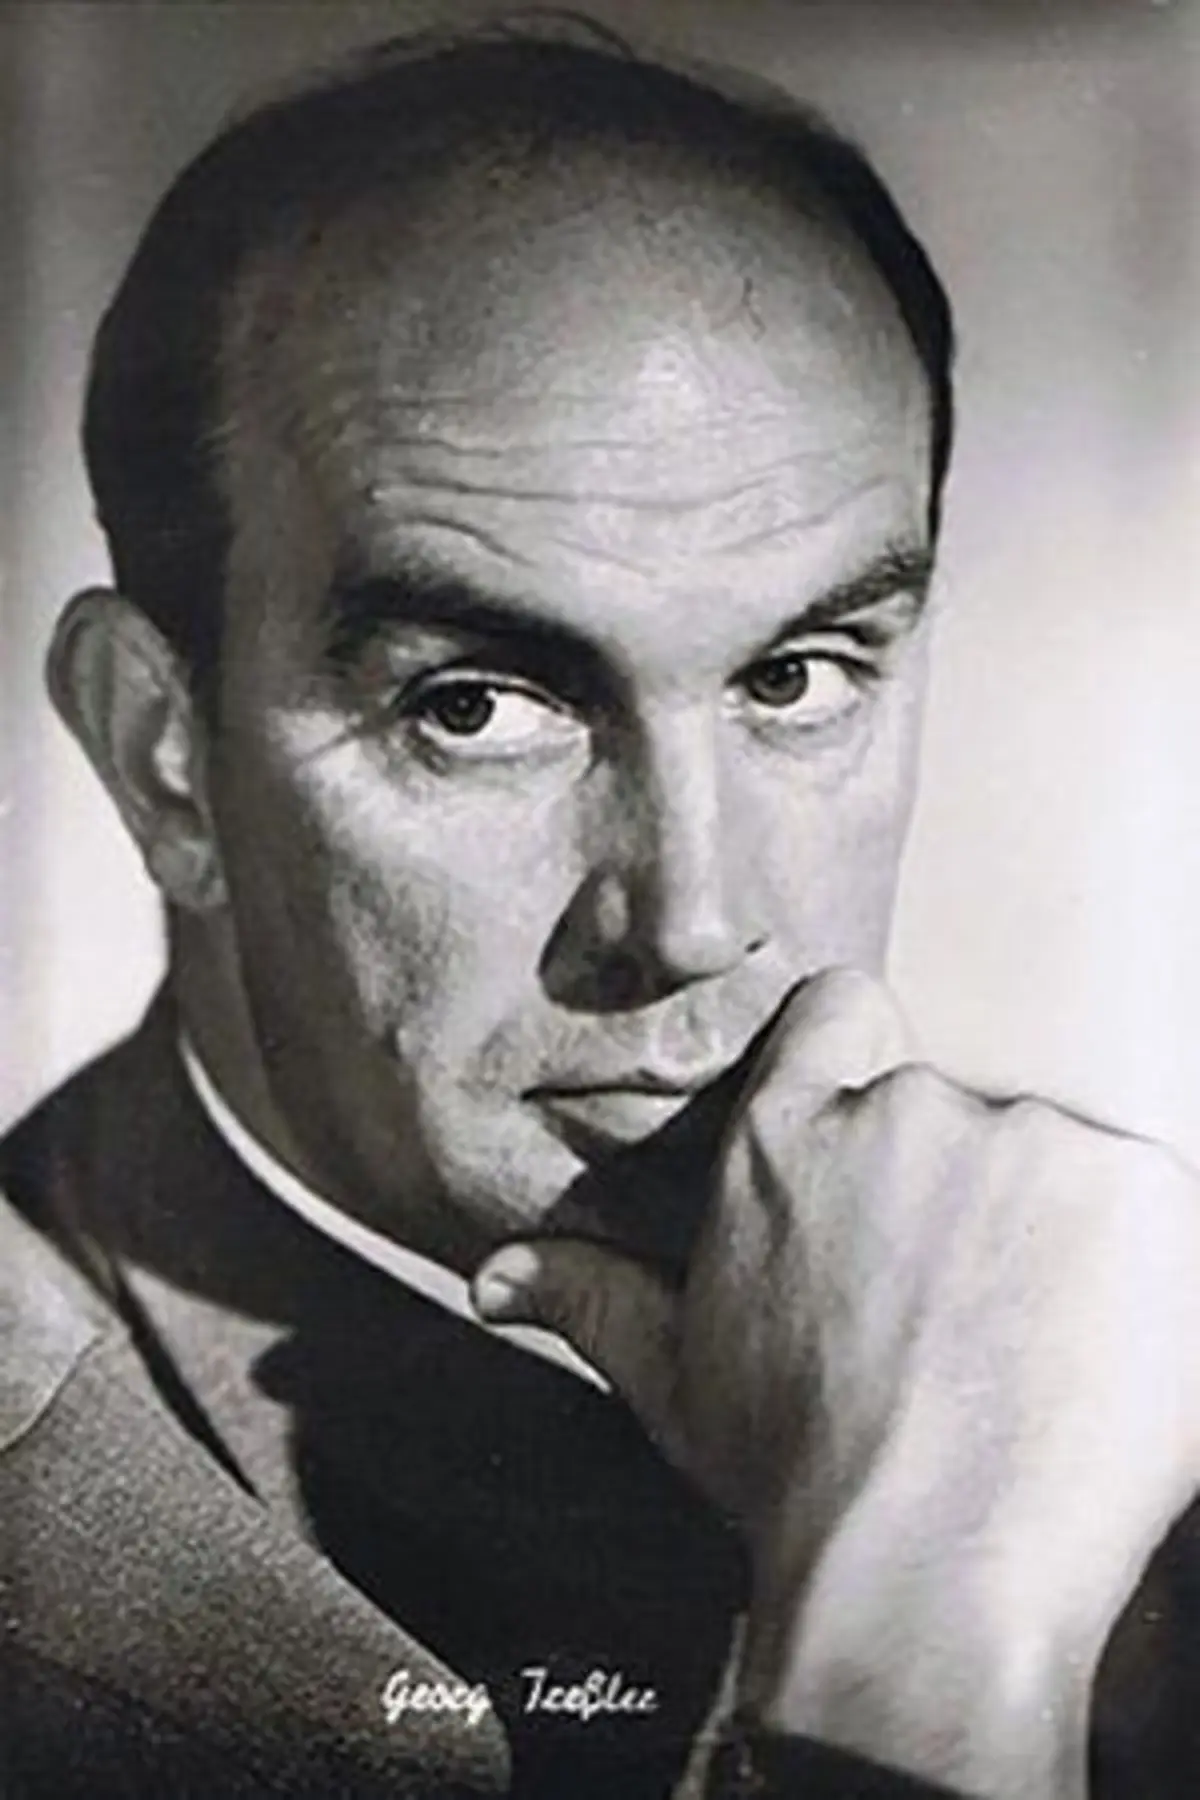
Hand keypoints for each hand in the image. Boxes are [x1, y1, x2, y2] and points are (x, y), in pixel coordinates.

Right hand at [472, 968, 1199, 1797]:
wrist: (924, 1581)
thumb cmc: (796, 1479)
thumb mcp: (673, 1377)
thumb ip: (587, 1296)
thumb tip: (491, 1279)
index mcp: (787, 1137)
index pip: (844, 1011)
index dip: (874, 1062)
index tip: (892, 1139)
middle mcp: (904, 1114)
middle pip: (961, 1108)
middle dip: (971, 1191)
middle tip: (967, 1308)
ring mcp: (1028, 1144)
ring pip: (1062, 1160)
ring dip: (1060, 1234)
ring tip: (1035, 1348)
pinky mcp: (1142, 1190)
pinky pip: (1155, 1203)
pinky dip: (1144, 1269)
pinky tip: (1099, 1355)